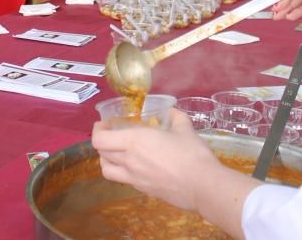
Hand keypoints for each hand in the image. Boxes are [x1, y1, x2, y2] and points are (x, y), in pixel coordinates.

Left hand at [93, 110, 218, 209]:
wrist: (203, 186)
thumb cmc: (192, 154)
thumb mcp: (185, 129)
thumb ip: (176, 117)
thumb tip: (172, 111)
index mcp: (134, 142)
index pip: (100, 139)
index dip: (97, 130)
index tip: (104, 124)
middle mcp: (129, 160)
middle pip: (101, 154)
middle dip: (102, 143)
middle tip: (111, 135)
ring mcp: (134, 178)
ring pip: (107, 170)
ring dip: (106, 159)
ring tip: (116, 152)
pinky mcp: (143, 190)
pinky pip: (123, 180)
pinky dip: (122, 171)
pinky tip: (135, 166)